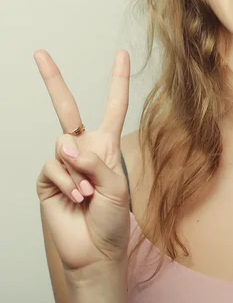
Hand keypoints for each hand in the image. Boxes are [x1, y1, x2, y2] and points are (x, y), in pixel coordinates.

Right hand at [35, 49, 131, 272]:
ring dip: (79, 173)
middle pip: (66, 108)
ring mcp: (63, 163)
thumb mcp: (117, 186)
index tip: (122, 54)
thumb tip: (65, 145)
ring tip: (89, 195)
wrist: (95, 249)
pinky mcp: (47, 179)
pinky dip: (68, 183)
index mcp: (107, 145)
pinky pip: (53, 167)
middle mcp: (83, 148)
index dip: (118, 80)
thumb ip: (94, 162)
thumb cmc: (113, 218)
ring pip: (63, 146)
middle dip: (53, 80)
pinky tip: (77, 199)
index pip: (114, 106)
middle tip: (39, 53)